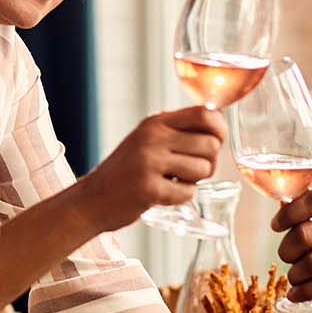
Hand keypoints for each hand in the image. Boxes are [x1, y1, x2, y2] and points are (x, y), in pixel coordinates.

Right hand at [77, 106, 226, 229]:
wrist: (92, 199)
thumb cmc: (126, 171)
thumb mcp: (147, 140)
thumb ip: (177, 130)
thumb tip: (219, 123)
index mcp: (155, 122)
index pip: (205, 113)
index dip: (219, 130)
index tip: (215, 142)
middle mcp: (152, 137)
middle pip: (210, 144)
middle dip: (209, 162)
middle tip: (190, 171)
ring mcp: (149, 162)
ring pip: (203, 169)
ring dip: (195, 181)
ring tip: (174, 181)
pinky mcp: (149, 189)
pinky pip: (188, 193)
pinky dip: (181, 197)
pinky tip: (163, 194)